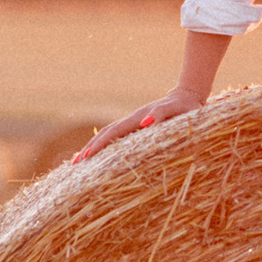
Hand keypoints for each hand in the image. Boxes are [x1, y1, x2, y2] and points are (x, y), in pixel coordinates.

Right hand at [75, 86, 205, 158]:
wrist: (186, 98)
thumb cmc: (184, 108)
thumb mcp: (175, 111)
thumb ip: (160, 115)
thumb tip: (144, 124)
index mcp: (137, 118)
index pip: (113, 132)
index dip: (99, 144)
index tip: (86, 157)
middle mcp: (131, 120)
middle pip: (105, 133)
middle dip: (89, 148)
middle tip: (74, 164)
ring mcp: (133, 124)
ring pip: (108, 135)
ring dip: (93, 147)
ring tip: (79, 162)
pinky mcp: (136, 128)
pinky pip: (116, 137)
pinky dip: (104, 146)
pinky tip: (100, 156)